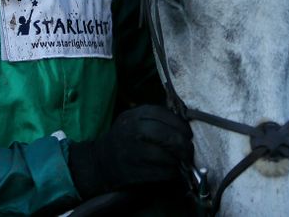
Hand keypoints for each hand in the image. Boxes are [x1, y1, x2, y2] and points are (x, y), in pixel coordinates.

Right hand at [68, 105, 192, 199]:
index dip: (180, 124)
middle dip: (183, 144)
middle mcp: (132, 132)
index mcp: (134, 116)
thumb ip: (155, 119)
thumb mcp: (133, 121)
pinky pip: (160, 173)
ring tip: (181, 162)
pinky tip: (172, 172)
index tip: (188, 133)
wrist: (99, 162)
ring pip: (164, 156)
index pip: (163, 115)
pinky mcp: (133, 172)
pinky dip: (171, 173)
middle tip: (188, 150)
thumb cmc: (123, 139)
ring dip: (178, 160)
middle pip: (166, 136)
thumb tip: (184, 124)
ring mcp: (132, 153)